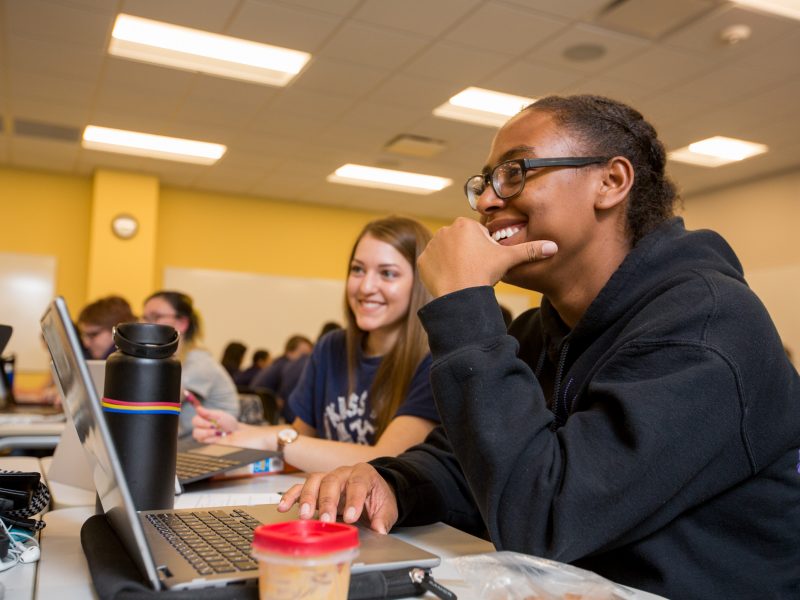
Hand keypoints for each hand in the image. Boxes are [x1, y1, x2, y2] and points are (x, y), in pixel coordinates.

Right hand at [191, 405, 239, 441]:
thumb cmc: (228, 423)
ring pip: (196, 433)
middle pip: (194, 423)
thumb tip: (198, 408)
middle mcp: (201, 425)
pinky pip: (203, 440)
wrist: (235, 433)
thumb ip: (208, 413)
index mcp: (204, 417)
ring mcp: (202, 434)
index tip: (207, 417)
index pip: (195, 418)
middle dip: (204, 424)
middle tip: (214, 426)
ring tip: (217, 432)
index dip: (199, 417)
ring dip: (207, 432)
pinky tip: (218, 437)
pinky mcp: (205, 441)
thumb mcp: (220, 415)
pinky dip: (211, 438)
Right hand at [278, 463, 398, 533]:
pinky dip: (291, 496)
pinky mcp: (316, 486)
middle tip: (326, 519)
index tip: (351, 517)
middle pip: (332, 481)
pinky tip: (283, 506)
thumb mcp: (387, 507)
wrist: (372, 491)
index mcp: (364, 473)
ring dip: (308, 498)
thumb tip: (380, 530)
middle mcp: (344, 472)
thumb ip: (383, 518)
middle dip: (328, 501)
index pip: (358, 483)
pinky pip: (300, 487)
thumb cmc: (377, 498)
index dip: (354, 499)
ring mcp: (328, 477)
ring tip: (304, 515)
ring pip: (315, 481)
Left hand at [418, 217, 557, 296]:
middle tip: (475, 269)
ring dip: (454, 261)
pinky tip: (450, 279)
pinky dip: (441, 271)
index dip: (484, 250)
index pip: (477, 235)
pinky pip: (433, 263)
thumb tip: (554, 247)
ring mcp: (431, 245)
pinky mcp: (423, 260)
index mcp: (465, 224)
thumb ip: (530, 250)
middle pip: (461, 242)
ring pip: (447, 252)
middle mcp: (445, 229)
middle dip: (468, 253)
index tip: (485, 261)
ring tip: (463, 275)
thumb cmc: (484, 273)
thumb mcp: (508, 259)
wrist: (460, 294)